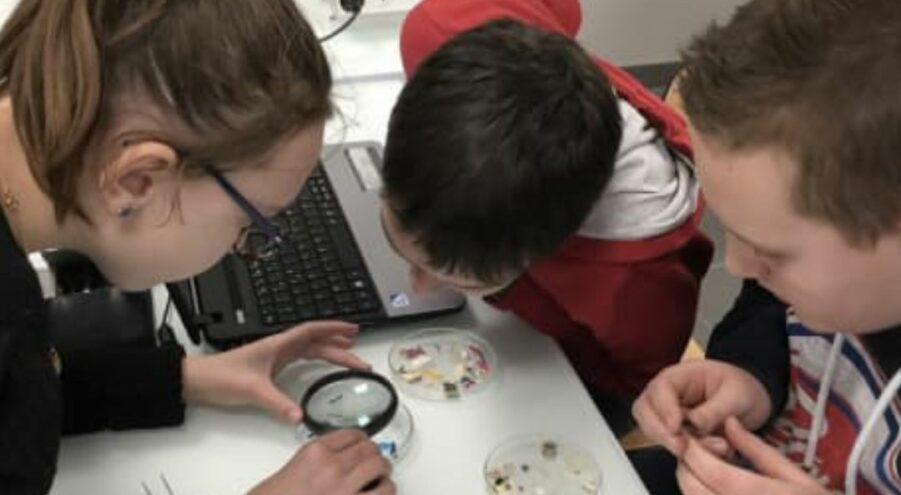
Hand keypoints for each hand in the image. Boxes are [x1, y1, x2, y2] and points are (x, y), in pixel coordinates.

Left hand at [182, 321, 369, 422]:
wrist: (199, 380)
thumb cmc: (221, 376)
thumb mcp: (252, 390)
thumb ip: (277, 403)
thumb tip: (299, 416)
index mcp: (278, 345)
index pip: (312, 331)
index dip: (333, 328)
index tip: (353, 329)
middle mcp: (279, 347)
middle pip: (316, 342)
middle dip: (339, 346)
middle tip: (360, 356)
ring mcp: (276, 356)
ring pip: (310, 349)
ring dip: (330, 351)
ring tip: (349, 354)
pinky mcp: (272, 367)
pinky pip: (301, 358)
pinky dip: (316, 359)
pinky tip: (321, 364)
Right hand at [249, 429, 395, 494]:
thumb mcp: (290, 472)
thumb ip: (314, 463)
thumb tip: (336, 465)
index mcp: (314, 452)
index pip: (351, 435)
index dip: (363, 441)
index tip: (365, 445)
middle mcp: (332, 465)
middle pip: (368, 448)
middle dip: (375, 456)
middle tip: (376, 464)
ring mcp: (344, 486)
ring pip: (380, 466)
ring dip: (384, 472)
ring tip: (382, 479)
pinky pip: (384, 492)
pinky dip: (387, 491)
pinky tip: (382, 494)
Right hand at [632, 360, 771, 455]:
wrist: (750, 405)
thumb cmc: (741, 391)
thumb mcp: (736, 396)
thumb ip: (715, 410)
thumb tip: (695, 423)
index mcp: (678, 377)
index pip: (659, 390)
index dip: (664, 409)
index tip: (676, 428)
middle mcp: (666, 396)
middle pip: (644, 412)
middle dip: (661, 432)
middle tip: (682, 447)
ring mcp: (667, 416)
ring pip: (653, 432)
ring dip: (675, 445)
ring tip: (709, 447)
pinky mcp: (674, 435)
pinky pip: (670, 447)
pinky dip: (687, 454)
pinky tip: (711, 451)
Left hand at [676, 417, 828, 494]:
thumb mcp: (793, 475)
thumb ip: (756, 449)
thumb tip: (729, 423)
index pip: (715, 473)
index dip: (695, 454)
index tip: (689, 439)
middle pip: (695, 491)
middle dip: (686, 468)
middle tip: (690, 454)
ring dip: (689, 486)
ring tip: (699, 472)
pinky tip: (707, 490)